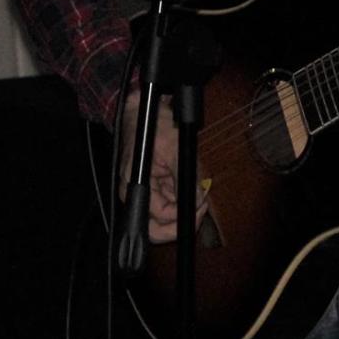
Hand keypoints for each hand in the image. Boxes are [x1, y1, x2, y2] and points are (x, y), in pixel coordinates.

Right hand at [118, 93, 208, 243]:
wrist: (144, 111)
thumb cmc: (154, 126)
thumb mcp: (175, 148)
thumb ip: (186, 177)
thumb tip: (198, 199)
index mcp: (137, 189)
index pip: (159, 218)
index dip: (181, 217)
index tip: (200, 207)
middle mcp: (139, 195)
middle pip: (157, 227)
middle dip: (181, 222)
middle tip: (201, 209)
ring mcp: (147, 191)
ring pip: (166, 214)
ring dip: (184, 207)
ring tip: (199, 191)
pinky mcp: (155, 185)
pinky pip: (169, 199)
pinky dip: (182, 196)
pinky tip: (192, 185)